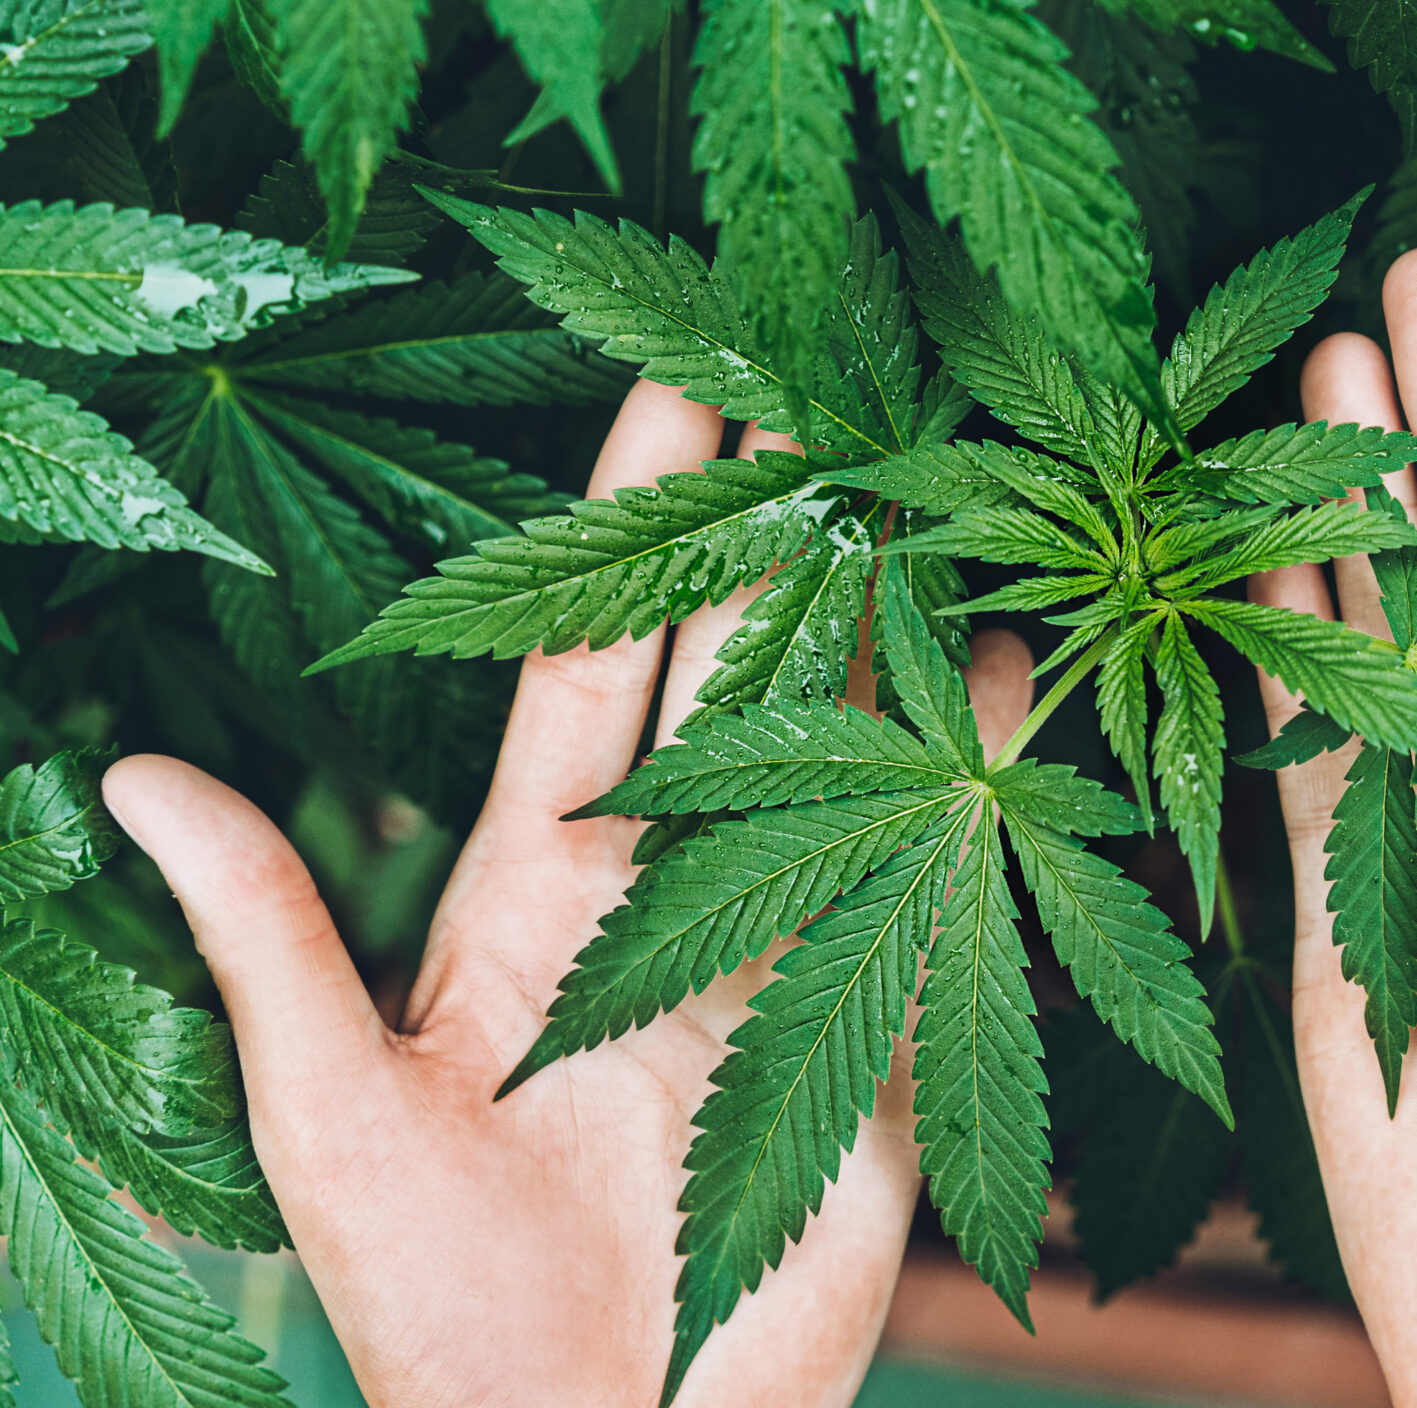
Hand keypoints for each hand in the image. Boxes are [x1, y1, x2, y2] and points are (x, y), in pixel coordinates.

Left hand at [101, 383, 1034, 1407]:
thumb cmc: (440, 1304)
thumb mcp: (331, 1111)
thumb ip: (270, 932)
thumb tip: (130, 770)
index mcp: (547, 887)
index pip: (592, 658)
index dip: (628, 522)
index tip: (674, 389)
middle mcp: (683, 882)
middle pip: (742, 664)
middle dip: (783, 522)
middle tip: (832, 379)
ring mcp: (797, 937)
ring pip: (856, 736)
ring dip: (895, 611)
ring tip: (940, 481)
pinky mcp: (894, 1011)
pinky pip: (953, 857)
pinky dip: (992, 754)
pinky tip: (1019, 659)